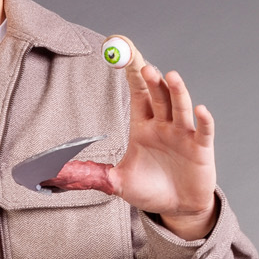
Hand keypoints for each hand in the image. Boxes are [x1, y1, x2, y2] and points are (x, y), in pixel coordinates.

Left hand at [46, 64, 217, 238]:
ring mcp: (184, 134)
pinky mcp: (201, 149)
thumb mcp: (116, 183)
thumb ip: (89, 175)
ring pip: (180, 107)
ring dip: (176, 91)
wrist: (177, 207)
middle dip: (151, 78)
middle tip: (142, 64)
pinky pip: (204, 131)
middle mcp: (164, 124)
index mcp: (143, 126)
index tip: (121, 50)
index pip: (138, 93)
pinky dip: (204, 120)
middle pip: (158, 94)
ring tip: (168, 76)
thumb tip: (53, 175)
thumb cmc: (149, 190)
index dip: (131, 72)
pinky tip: (200, 109)